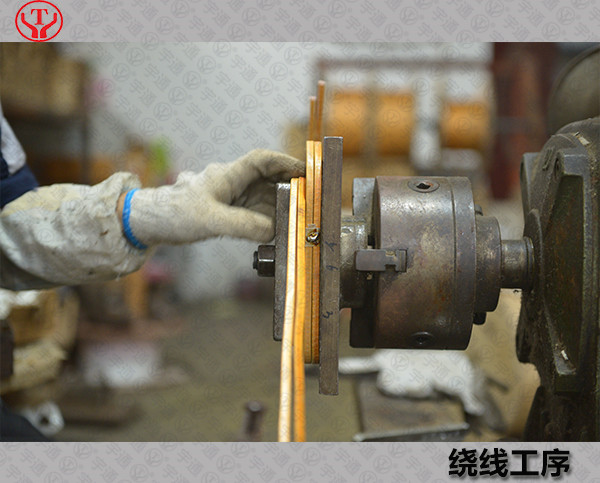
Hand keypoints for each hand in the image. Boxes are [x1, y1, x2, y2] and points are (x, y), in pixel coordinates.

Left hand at [124, 149, 303, 244]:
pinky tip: (274, 231)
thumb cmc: (175, 214)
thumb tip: (273, 231)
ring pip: (262, 196)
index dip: (285, 162)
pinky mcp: (226, 210)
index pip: (262, 160)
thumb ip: (243, 225)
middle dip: (289, 186)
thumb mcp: (211, 221)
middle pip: (268, 178)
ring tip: (296, 220)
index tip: (306, 172)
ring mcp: (229, 196)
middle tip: (309, 201)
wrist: (150, 222)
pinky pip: (253, 211)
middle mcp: (231, 182)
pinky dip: (267, 219)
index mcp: (227, 175)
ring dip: (279, 206)